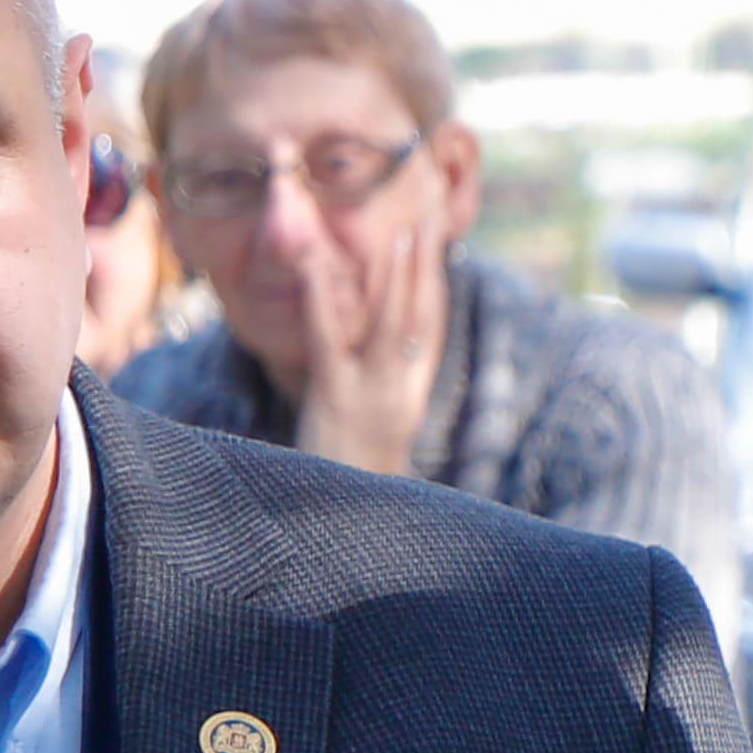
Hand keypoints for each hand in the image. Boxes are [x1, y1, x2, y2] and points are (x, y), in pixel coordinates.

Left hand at [295, 203, 455, 478]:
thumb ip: (378, 389)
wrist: (351, 530)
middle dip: (422, 267)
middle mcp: (400, 390)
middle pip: (418, 317)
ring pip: (386, 321)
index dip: (434, 284)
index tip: (436, 245)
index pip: (430, 329)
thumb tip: (376, 352)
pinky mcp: (335, 397)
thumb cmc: (352, 478)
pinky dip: (324, 299)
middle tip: (423, 222)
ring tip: (393, 233)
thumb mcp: (372, 430)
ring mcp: (371, 393)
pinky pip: (331, 339)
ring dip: (390, 273)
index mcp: (411, 394)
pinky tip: (316, 268)